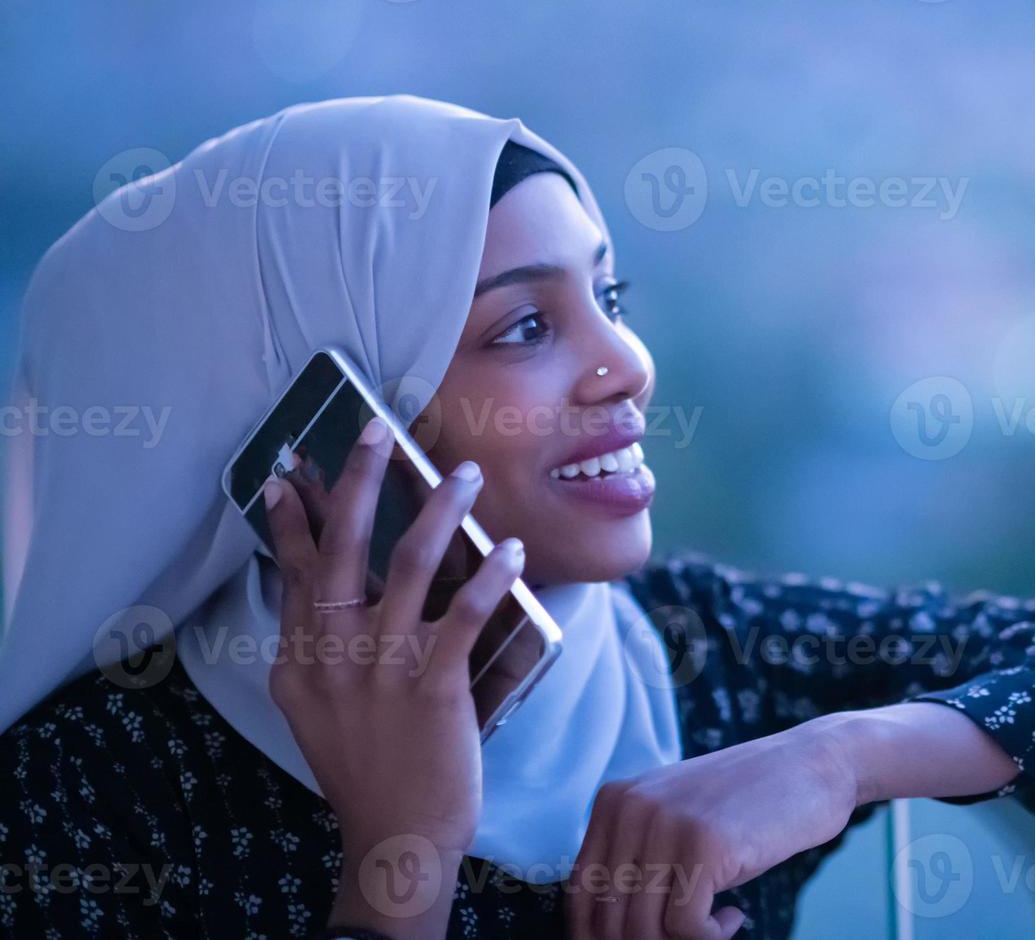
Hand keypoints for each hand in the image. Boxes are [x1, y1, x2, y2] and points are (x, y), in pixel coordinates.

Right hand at [262, 416, 525, 934]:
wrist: (396, 835)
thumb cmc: (365, 769)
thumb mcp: (317, 708)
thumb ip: (317, 651)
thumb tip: (318, 595)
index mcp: (301, 659)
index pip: (295, 571)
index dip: (293, 516)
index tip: (288, 468)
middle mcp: (333, 656)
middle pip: (342, 550)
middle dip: (356, 483)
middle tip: (373, 433)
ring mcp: (383, 669)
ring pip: (410, 568)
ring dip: (438, 511)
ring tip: (464, 474)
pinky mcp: (433, 687)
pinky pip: (464, 615)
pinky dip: (490, 576)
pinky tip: (511, 549)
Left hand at [567, 718, 862, 939]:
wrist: (815, 763)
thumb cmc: (750, 804)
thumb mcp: (677, 820)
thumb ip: (637, 860)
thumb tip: (608, 932)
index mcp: (614, 801)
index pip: (581, 894)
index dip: (598, 936)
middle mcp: (631, 808)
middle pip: (610, 918)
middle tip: (690, 939)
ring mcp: (666, 823)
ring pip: (643, 929)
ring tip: (717, 928)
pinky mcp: (704, 844)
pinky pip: (686, 928)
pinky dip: (712, 938)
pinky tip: (737, 916)